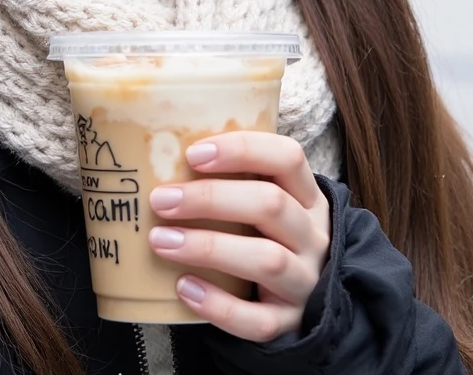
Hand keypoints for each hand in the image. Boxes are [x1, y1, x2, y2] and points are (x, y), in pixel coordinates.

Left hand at [148, 131, 330, 341]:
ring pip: (267, 260)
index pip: (287, 157)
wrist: (310, 303)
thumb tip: (159, 157)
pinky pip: (260, 320)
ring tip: (160, 240)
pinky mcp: (291, 322)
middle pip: (270, 205)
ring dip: (208, 247)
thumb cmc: (269, 236)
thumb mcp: (266, 202)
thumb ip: (232, 180)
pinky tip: (184, 287)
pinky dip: (220, 305)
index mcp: (307, 196)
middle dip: (210, 198)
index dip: (242, 150)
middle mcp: (312, 237)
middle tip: (161, 200)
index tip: (192, 154)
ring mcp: (306, 282)